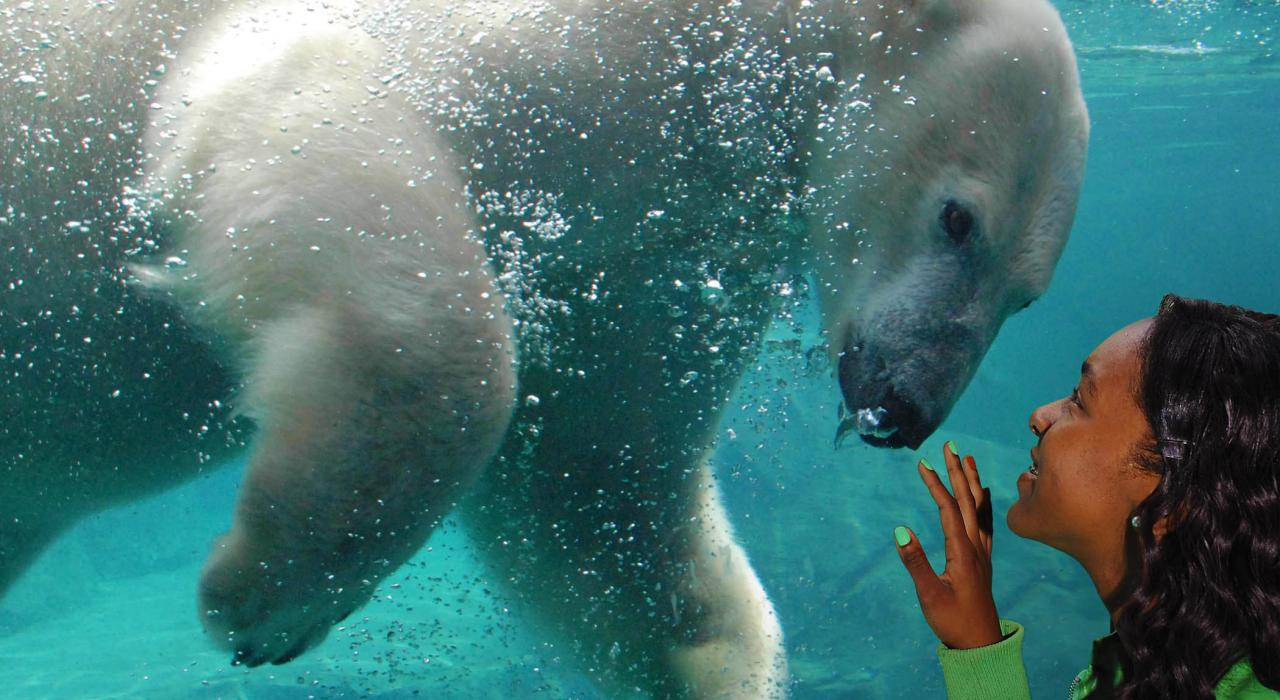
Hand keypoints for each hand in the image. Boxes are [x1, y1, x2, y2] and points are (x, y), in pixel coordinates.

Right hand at [894, 442, 1002, 648]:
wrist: (981, 645)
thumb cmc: (953, 621)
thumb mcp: (929, 594)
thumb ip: (915, 562)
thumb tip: (900, 530)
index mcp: (962, 553)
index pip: (949, 510)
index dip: (936, 485)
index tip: (923, 464)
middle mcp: (976, 548)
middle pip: (968, 502)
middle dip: (957, 472)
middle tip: (950, 446)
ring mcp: (982, 553)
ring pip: (980, 509)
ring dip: (972, 482)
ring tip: (968, 459)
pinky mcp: (983, 561)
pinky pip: (987, 523)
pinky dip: (984, 503)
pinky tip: (983, 494)